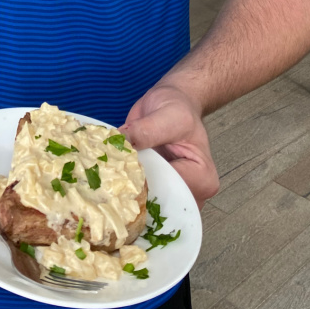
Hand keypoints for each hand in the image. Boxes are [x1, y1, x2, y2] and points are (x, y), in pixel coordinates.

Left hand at [121, 82, 218, 207]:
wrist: (170, 102)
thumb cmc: (177, 108)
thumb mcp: (167, 115)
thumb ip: (147, 130)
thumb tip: (123, 143)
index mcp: (202, 177)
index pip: (172, 192)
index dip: (146, 184)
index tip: (122, 174)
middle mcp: (191, 192)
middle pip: (161, 205)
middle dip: (135, 197)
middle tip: (109, 183)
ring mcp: (171, 192)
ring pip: (148, 207)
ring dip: (127, 196)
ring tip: (107, 181)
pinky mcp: (155, 188)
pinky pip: (139, 198)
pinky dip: (124, 190)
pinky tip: (109, 179)